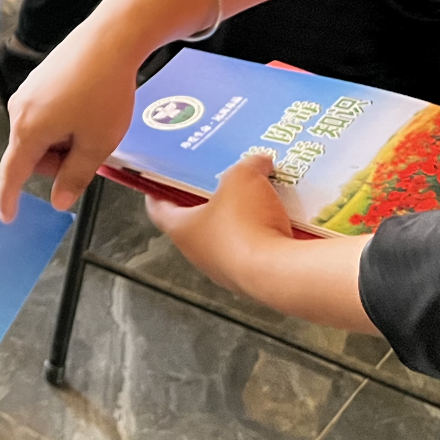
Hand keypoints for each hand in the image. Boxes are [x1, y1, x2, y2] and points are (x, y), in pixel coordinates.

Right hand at [0, 23, 139, 218]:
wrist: (110, 38)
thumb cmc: (105, 93)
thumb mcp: (97, 143)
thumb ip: (75, 177)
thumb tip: (58, 201)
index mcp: (29, 130)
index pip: (12, 173)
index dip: (9, 198)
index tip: (8, 216)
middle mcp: (19, 110)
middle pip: (31, 153)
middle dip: (56, 162)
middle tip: (90, 152)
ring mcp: (27, 92)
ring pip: (39, 133)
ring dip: (61, 142)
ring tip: (93, 126)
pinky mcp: (38, 79)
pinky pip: (43, 113)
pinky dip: (62, 122)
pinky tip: (87, 108)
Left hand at [144, 152, 294, 293]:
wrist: (280, 273)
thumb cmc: (246, 226)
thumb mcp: (243, 177)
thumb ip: (248, 164)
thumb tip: (260, 162)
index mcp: (181, 228)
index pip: (158, 208)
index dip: (158, 190)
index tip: (162, 179)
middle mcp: (198, 253)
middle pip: (198, 220)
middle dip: (212, 198)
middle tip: (223, 178)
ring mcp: (225, 269)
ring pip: (230, 236)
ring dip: (242, 217)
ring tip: (259, 195)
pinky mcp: (252, 278)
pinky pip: (257, 250)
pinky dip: (266, 234)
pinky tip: (282, 218)